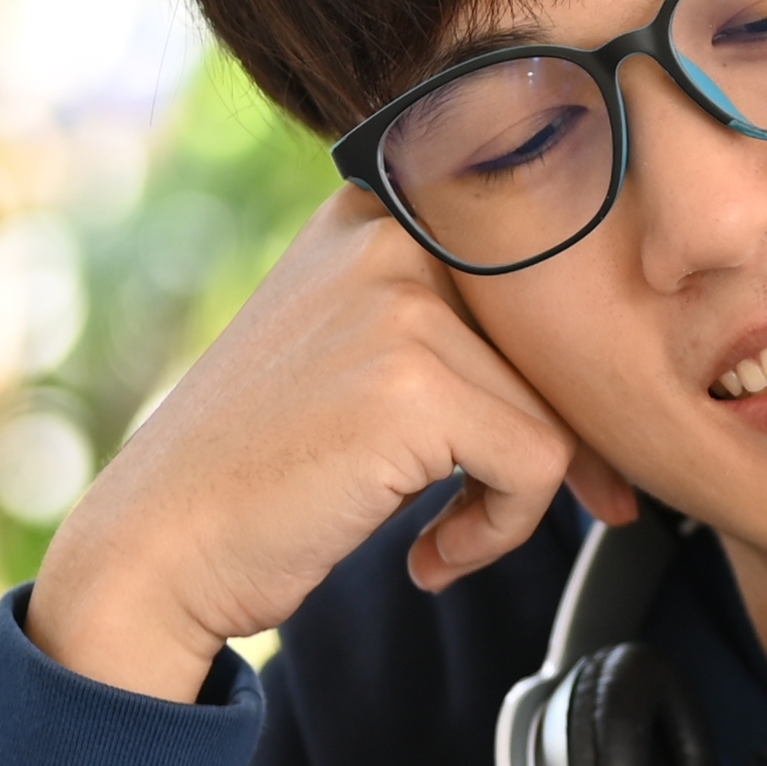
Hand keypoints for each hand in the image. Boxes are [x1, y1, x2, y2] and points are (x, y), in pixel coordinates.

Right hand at [24, 190, 630, 697]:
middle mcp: (389, 231)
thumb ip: (461, 324)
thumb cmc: (263, 470)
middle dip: (584, 433)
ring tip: (442, 538)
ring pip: (557, 405)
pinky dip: (500, 530)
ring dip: (518, 496)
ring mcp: (399, 301)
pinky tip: (427, 558)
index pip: (540, 267)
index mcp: (378, 208)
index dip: (571, 364)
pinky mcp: (413, 383)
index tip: (582, 446)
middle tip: (596, 507)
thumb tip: (608, 353)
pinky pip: (537, 463)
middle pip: (563, 331)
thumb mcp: (359, 352)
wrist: (158, 546)